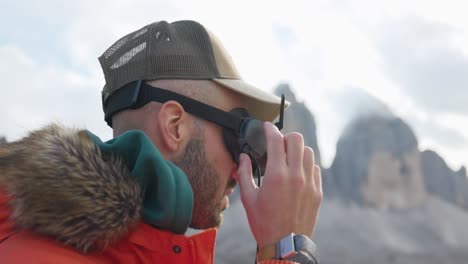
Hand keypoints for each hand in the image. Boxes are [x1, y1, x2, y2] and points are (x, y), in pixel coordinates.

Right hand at [236, 122, 321, 247]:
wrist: (285, 245)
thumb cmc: (264, 223)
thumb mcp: (248, 198)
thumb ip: (245, 173)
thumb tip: (244, 157)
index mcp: (276, 175)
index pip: (276, 140)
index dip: (270, 129)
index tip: (266, 127)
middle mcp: (295, 175)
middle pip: (297, 139)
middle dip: (285, 137)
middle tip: (277, 144)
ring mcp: (309, 183)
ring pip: (308, 152)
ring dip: (297, 150)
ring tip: (288, 158)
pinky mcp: (317, 192)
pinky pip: (315, 169)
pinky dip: (306, 165)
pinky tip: (297, 172)